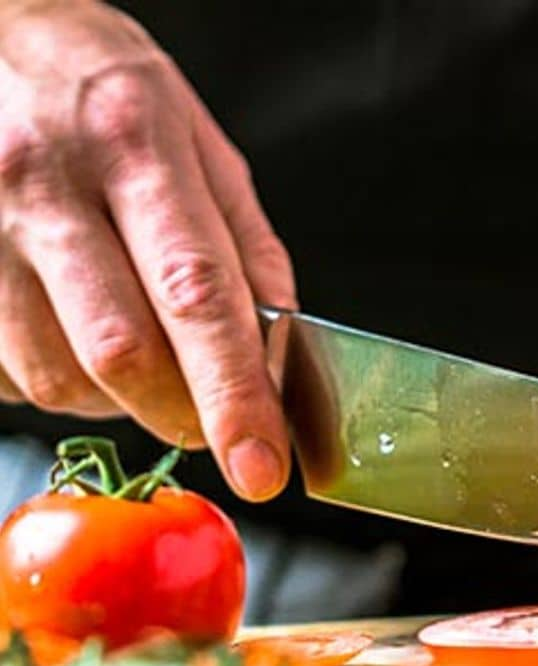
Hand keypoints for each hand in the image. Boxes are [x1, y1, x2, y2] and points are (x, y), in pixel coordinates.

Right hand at [0, 0, 294, 499]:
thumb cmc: (101, 94)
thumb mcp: (198, 144)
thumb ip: (246, 251)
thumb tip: (278, 358)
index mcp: (133, 146)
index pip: (196, 297)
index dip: (234, 397)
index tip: (261, 467)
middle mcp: (46, 185)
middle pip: (123, 356)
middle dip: (181, 413)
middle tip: (208, 416)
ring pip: (60, 380)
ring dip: (117, 397)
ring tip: (129, 335)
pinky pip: (12, 373)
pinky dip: (60, 376)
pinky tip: (69, 322)